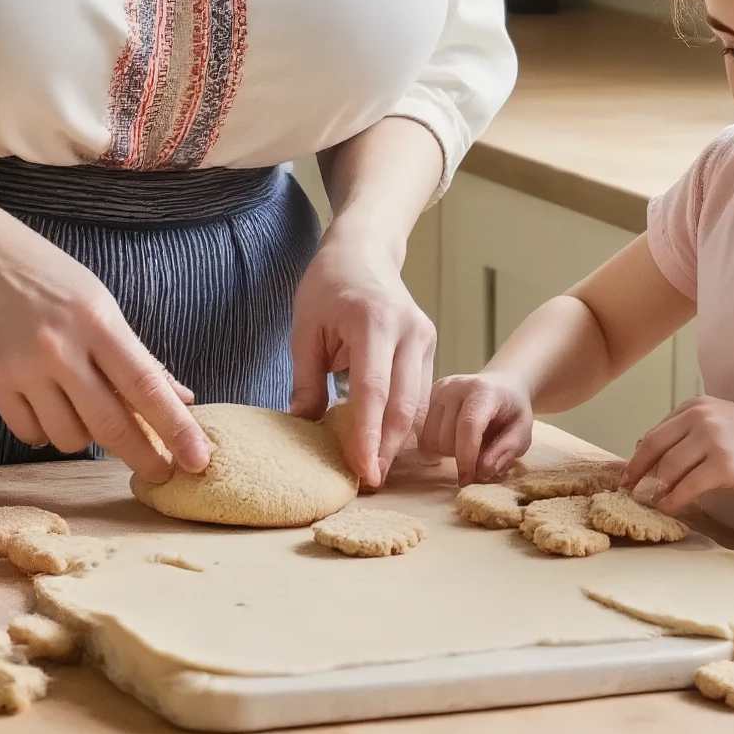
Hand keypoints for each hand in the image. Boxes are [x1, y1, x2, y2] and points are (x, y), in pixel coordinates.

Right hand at [0, 212, 205, 482]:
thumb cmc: (46, 274)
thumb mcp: (98, 301)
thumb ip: (134, 353)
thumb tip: (179, 396)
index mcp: (97, 320)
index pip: (146, 385)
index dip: (177, 427)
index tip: (198, 460)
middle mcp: (62, 346)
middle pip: (111, 424)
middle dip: (143, 456)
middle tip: (160, 473)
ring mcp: (24, 366)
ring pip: (69, 437)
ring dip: (85, 438)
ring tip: (84, 413)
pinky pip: (30, 434)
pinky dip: (46, 432)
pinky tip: (48, 411)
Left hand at [290, 232, 435, 487]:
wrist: (363, 251)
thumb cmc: (328, 286)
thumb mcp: (305, 328)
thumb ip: (307, 379)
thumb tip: (303, 426)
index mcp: (373, 322)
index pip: (374, 391)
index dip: (369, 437)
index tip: (363, 473)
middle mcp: (408, 330)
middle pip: (404, 404)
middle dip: (388, 449)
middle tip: (368, 482)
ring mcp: (425, 336)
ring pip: (418, 403)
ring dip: (398, 440)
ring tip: (375, 468)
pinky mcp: (430, 344)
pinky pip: (421, 392)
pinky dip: (405, 420)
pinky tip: (387, 440)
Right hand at [418, 370, 535, 485]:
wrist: (502, 385)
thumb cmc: (512, 411)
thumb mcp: (523, 432)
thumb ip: (506, 450)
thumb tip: (483, 470)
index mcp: (483, 391)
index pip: (468, 425)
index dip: (467, 457)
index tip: (467, 480)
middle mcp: (455, 386)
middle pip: (446, 437)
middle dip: (460, 456)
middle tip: (478, 454)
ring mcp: (437, 390)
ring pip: (430, 439)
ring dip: (446, 452)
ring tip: (465, 444)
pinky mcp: (426, 397)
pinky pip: (422, 435)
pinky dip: (435, 445)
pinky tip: (451, 439)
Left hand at [623, 398, 733, 516]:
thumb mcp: (719, 422)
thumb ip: (689, 433)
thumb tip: (654, 456)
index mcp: (694, 407)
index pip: (656, 433)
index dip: (638, 456)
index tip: (628, 473)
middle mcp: (699, 418)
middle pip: (654, 447)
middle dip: (637, 470)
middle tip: (627, 489)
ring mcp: (712, 441)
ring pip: (669, 468)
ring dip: (655, 488)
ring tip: (650, 502)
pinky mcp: (725, 466)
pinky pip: (688, 487)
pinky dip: (673, 499)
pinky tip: (669, 507)